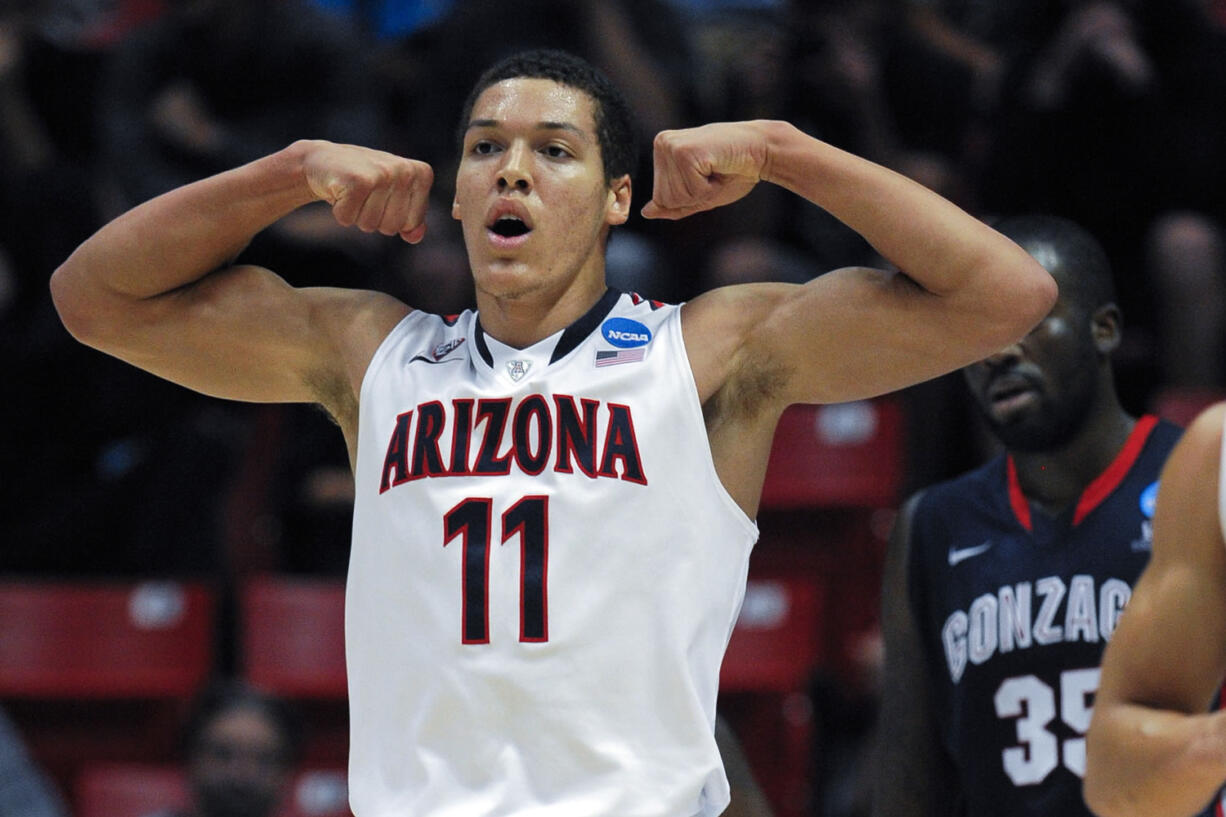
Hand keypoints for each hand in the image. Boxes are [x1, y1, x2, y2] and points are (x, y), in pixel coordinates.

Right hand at [301, 141, 433, 242]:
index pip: (412, 223)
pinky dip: (340, 211)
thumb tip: (415, 237)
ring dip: (355, 215)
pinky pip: (349, 219)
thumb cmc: (365, 181)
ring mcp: (382, 174)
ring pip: (370, 225)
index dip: (392, 217)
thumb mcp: (393, 197)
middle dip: (373, 218)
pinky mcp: (358, 181)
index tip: (381, 196)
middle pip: (391, 227)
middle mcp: (405, 171)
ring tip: (352, 191)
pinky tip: (339, 190)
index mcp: (421, 174)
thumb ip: (412, 219)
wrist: (324, 159)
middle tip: (364, 194)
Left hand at [641, 122, 768, 219]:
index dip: (689, 198)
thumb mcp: (700, 194)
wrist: (762, 151)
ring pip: (677, 197)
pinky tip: (718, 166)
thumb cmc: (734, 171)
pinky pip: (692, 191)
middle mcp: (662, 144)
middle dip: (695, 195)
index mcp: (662, 150)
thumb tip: (645, 213)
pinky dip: (710, 187)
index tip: (707, 177)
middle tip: (713, 173)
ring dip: (704, 191)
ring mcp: (671, 146)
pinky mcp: (684, 152)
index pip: (661, 198)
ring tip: (716, 169)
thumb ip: (673, 205)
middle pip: (666, 199)